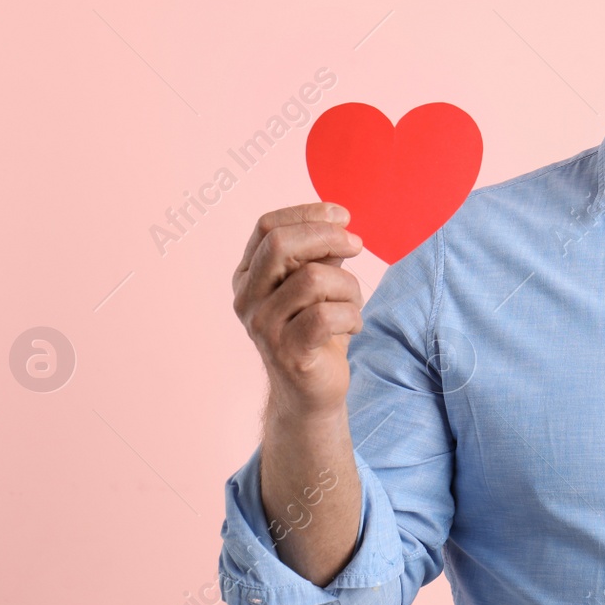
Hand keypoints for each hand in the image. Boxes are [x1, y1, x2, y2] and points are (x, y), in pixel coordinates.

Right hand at [233, 202, 364, 419]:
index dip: (307, 213)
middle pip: (280, 245)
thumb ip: (322, 251)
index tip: (343, 216)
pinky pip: (326, 316)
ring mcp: (263, 327)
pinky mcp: (287, 352)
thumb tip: (338, 220)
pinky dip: (351, 315)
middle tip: (357, 246)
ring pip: (313, 279)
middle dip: (327, 237)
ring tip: (352, 304)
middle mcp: (247, 298)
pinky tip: (352, 326)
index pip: (267, 227)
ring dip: (348, 286)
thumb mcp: (319, 282)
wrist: (311, 390)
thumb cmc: (317, 329)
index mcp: (248, 275)